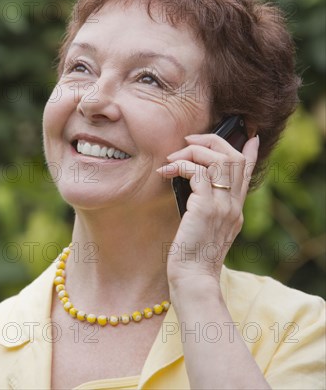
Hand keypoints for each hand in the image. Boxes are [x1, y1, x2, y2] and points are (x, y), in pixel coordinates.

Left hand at [157, 134, 259, 287]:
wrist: (193, 280)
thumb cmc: (192, 257)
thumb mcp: (205, 228)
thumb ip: (206, 207)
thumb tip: (194, 188)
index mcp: (235, 210)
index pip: (248, 174)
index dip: (250, 152)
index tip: (251, 138)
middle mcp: (233, 205)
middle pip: (234, 157)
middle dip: (212, 141)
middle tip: (189, 140)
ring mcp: (221, 206)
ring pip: (218, 159)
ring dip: (193, 150)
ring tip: (173, 158)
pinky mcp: (205, 208)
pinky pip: (198, 172)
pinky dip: (181, 165)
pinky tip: (167, 172)